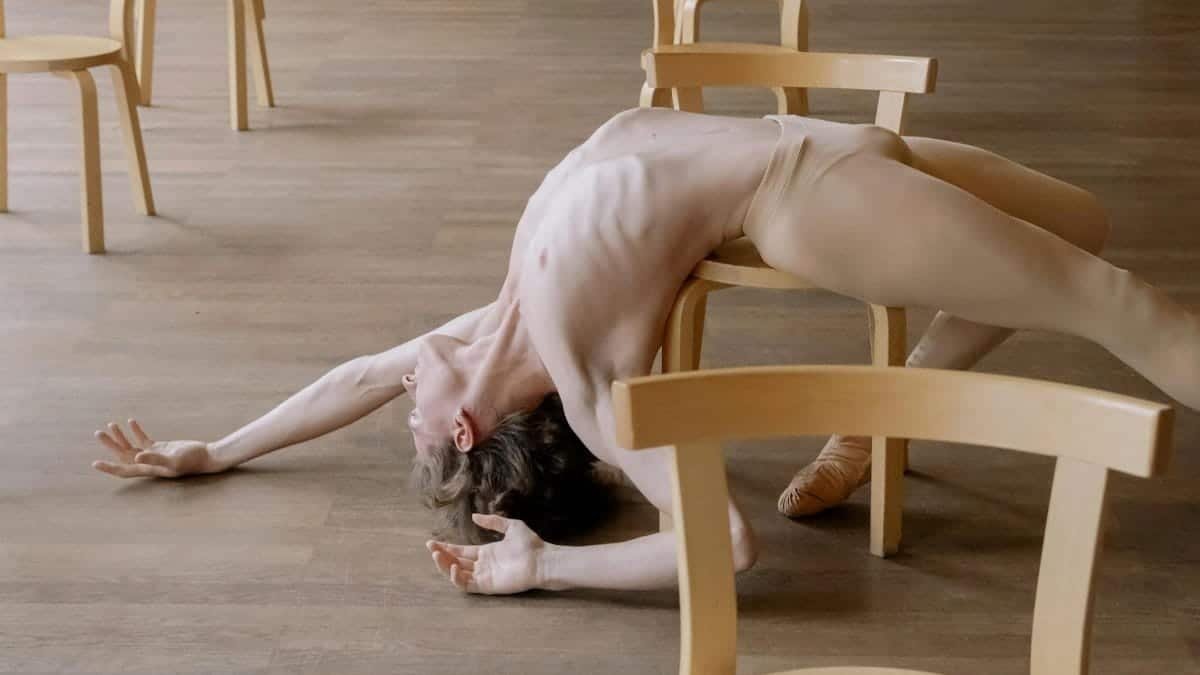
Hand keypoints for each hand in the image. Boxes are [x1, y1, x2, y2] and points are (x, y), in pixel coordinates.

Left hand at [92, 419, 222, 478]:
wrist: (207, 456)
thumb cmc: (192, 460)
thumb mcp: (173, 459)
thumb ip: (155, 459)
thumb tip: (136, 457)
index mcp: (148, 469)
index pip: (124, 470)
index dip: (109, 468)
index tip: (95, 463)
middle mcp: (148, 463)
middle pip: (123, 455)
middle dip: (110, 445)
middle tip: (98, 433)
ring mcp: (153, 455)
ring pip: (132, 447)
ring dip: (121, 437)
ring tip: (110, 425)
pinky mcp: (161, 447)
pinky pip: (143, 440)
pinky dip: (136, 431)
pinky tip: (130, 421)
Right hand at [426, 514, 549, 594]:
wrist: (542, 560)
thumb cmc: (530, 544)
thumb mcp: (510, 526)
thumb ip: (492, 521)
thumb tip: (474, 516)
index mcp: (486, 553)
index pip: (461, 551)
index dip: (447, 547)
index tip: (433, 542)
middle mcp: (482, 565)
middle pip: (456, 561)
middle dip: (442, 555)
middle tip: (431, 547)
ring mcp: (484, 576)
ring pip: (457, 574)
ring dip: (445, 566)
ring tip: (437, 555)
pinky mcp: (487, 586)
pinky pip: (467, 585)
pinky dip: (456, 578)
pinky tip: (452, 566)